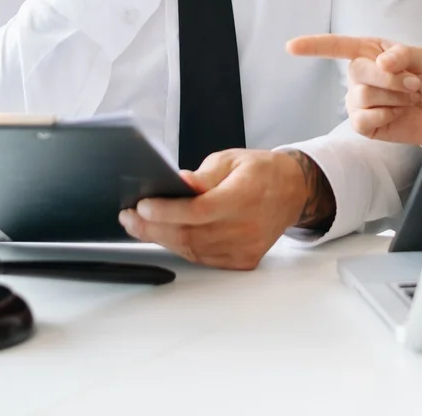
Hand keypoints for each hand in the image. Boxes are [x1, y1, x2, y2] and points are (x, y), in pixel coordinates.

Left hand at [119, 149, 328, 270]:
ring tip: (139, 225)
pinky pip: (203, 258)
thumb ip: (203, 176)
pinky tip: (165, 235)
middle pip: (190, 234)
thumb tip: (178, 182)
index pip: (199, 210)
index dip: (167, 210)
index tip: (141, 205)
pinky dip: (181, 247)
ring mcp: (245, 248)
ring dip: (162, 238)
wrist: (292, 193)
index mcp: (245, 197)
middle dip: (153, 227)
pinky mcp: (243, 260)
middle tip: (128, 217)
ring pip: (193, 250)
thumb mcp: (231, 160)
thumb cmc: (260, 172)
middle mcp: (247, 227)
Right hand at [286, 35, 421, 147]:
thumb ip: (403, 55)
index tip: (291, 47)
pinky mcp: (364, 124)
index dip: (313, 46)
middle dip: (391, 79)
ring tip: (408, 99)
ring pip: (362, 96)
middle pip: (357, 72)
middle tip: (414, 84)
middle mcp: (360, 74)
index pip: (336, 46)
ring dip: (393, 98)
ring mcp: (359, 100)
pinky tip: (397, 114)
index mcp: (370, 52)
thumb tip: (380, 62)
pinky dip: (385, 116)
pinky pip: (362, 120)